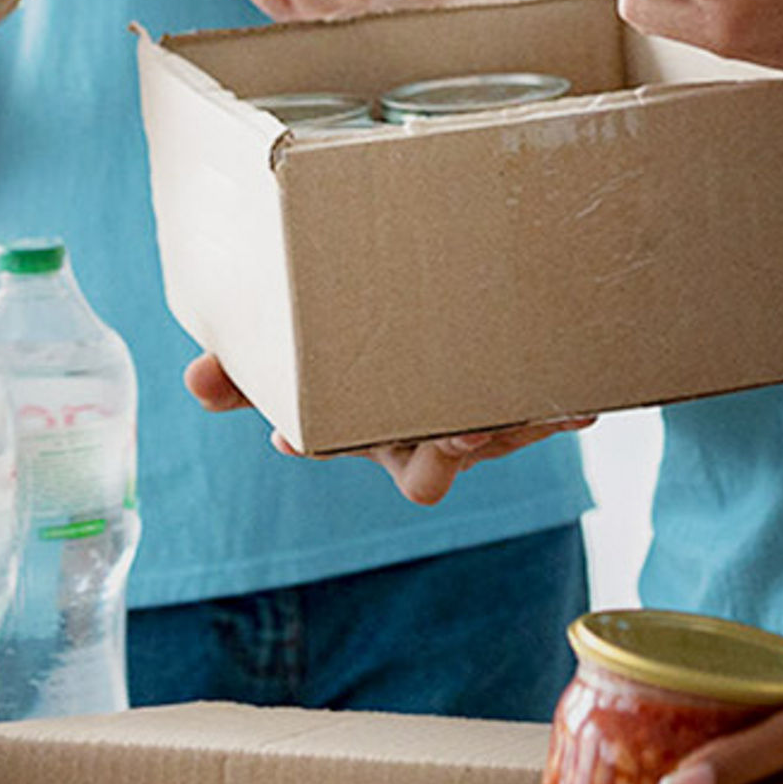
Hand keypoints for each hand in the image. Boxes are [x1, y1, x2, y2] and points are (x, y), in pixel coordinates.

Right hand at [183, 353, 595, 504]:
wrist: (444, 317)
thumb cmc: (357, 341)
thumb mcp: (294, 348)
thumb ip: (241, 366)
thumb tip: (195, 381)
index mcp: (354, 427)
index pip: (324, 444)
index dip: (315, 441)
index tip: (293, 428)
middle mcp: (412, 436)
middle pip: (422, 466)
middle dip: (435, 450)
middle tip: (449, 429)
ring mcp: (470, 428)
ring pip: (488, 443)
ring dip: (507, 431)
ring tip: (525, 410)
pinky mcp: (522, 413)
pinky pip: (542, 421)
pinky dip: (563, 413)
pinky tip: (587, 404)